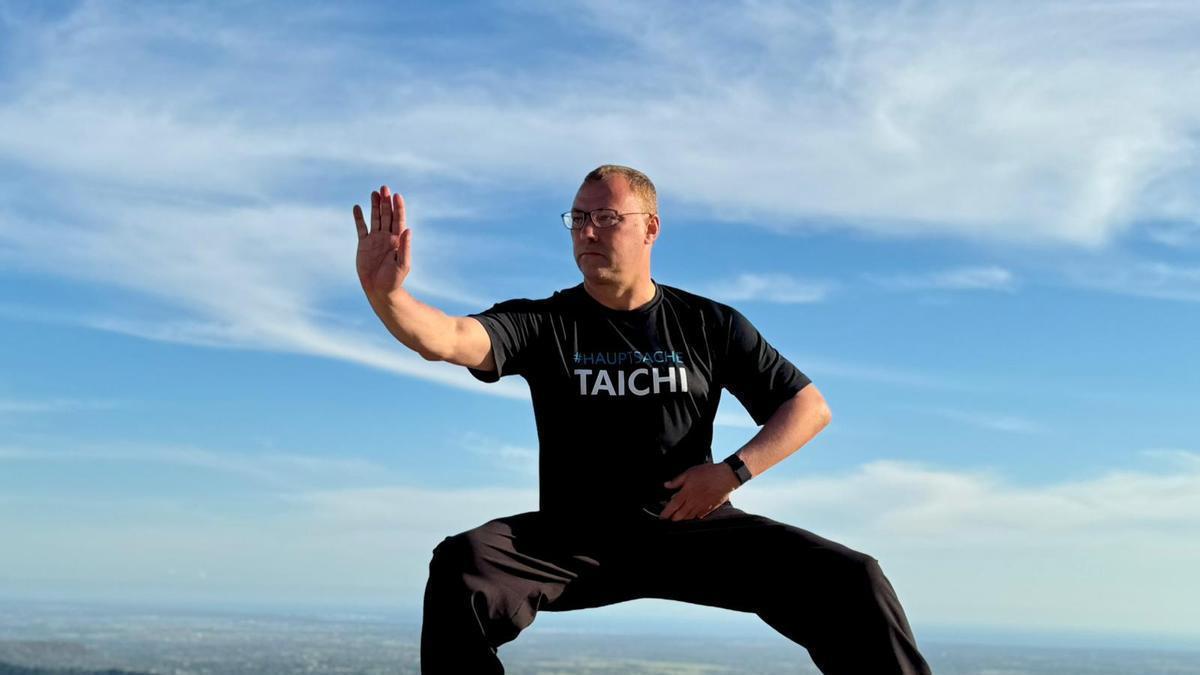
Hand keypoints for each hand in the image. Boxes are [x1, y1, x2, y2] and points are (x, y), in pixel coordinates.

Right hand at [353, 185, 410, 302]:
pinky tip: (358, 207)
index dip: (398, 207)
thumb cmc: (394, 280)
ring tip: (374, 192)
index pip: (398, 219)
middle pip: (387, 215)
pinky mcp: (364, 244)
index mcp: (398, 240)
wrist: (379, 289)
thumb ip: (405, 247)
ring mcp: (375, 239)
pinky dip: (359, 218)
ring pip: (375, 218)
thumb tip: (408, 230)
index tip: (397, 195)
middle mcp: (387, 237)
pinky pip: (361, 228)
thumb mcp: (402, 264)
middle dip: (386, 201)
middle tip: (384, 187)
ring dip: (375, 206)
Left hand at [660, 462, 740, 520]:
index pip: (672, 506)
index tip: (662, 516)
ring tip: (679, 517)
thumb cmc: (709, 473)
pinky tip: (692, 514)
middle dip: (673, 518)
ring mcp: (701, 507)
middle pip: (679, 516)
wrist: (726, 477)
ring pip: (689, 518)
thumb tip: (667, 485)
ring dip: (682, 518)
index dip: (666, 513)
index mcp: (686, 493)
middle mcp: (693, 502)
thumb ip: (677, 481)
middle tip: (669, 517)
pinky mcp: (709, 509)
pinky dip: (693, 517)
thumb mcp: (689, 472)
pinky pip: (699, 516)